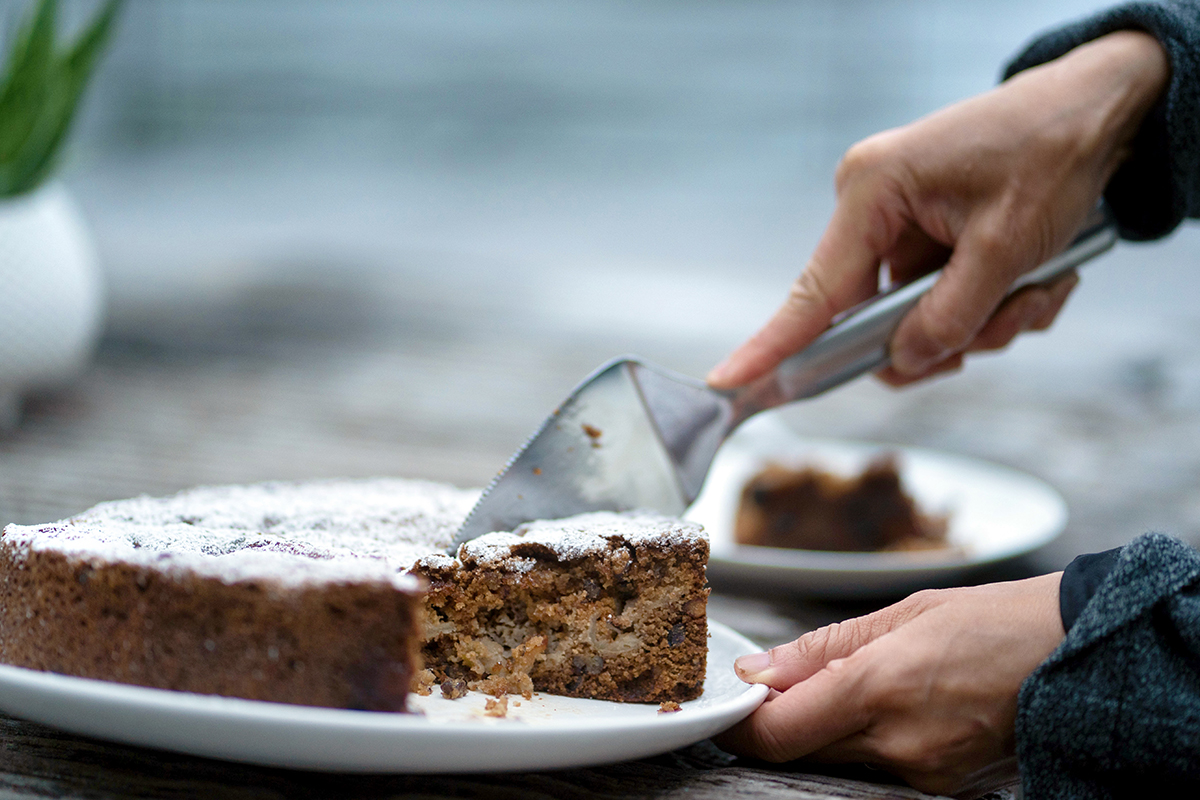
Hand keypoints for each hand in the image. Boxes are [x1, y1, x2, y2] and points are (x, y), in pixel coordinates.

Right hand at [708, 31, 1167, 388]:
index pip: (814, 291)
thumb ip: (950, 317)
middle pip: (874, 316)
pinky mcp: (929, 235)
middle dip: (942, 336)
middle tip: (999, 325)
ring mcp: (900, 222)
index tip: (729, 382)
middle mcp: (874, 207)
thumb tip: (907, 363)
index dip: (774, 346)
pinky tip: (1034, 279)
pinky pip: (945, 299)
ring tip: (1033, 289)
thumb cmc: (1051, 150)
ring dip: (982, 322)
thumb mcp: (1007, 247)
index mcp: (872, 192)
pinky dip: (993, 305)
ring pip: (918, 316)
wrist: (1100, 107)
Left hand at [715, 574, 1064, 795]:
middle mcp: (899, 743)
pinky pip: (880, 768)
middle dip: (782, 721)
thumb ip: (822, 649)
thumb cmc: (994, 621)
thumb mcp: (902, 615)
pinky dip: (869, 741)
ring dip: (828, 729)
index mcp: (881, 687)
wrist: (1079, 654)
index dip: (742, 723)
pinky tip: (895, 707)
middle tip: (783, 685)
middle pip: (803, 749)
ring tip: (862, 684)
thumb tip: (760, 671)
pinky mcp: (944, 789)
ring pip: (839, 759)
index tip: (730, 703)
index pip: (779, 731)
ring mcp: (924, 774)